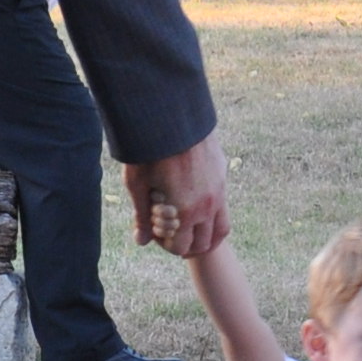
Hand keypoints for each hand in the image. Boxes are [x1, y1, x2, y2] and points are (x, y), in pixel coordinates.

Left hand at [126, 134, 228, 257]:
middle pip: (202, 243)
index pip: (181, 247)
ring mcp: (219, 191)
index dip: (167, 246)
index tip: (157, 235)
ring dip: (205, 236)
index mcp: (186, 211)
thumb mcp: (137, 183)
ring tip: (190, 230)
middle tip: (172, 235)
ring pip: (220, 229)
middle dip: (186, 244)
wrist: (171, 113)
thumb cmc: (148, 148)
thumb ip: (141, 215)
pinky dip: (213, 218)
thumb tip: (141, 241)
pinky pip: (224, 208)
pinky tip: (197, 208)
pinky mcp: (222, 175)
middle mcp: (207, 206)